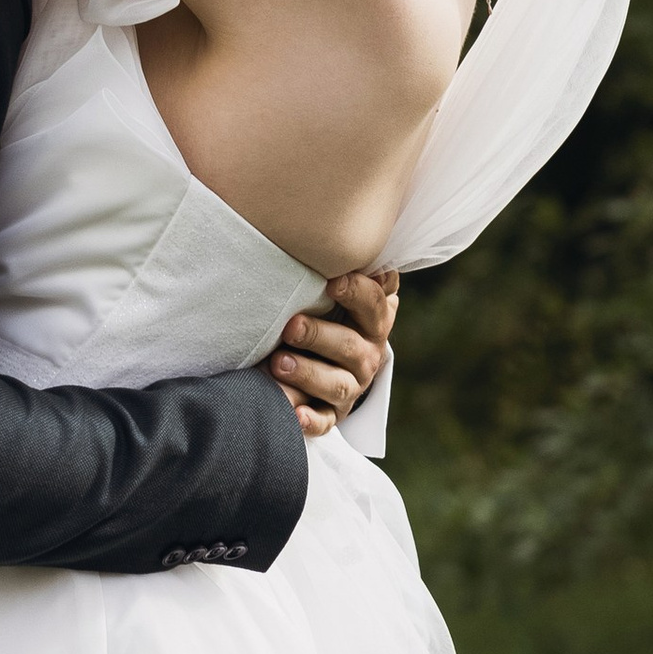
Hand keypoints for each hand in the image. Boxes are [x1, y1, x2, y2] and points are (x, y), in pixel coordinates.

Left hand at [271, 269, 396, 439]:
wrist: (329, 362)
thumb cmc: (328, 311)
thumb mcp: (340, 289)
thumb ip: (351, 265)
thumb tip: (359, 231)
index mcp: (372, 322)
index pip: (374, 305)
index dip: (358, 292)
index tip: (333, 280)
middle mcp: (366, 356)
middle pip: (352, 348)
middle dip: (321, 336)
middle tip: (291, 326)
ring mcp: (349, 388)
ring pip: (336, 385)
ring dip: (309, 374)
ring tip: (277, 363)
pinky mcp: (331, 415)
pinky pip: (323, 422)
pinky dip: (310, 421)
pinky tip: (293, 416)